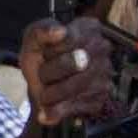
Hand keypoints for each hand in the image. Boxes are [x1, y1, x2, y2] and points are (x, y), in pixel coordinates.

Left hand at [15, 15, 119, 132]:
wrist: (43, 86)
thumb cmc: (40, 58)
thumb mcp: (33, 40)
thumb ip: (41, 31)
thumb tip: (60, 32)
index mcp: (88, 28)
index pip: (67, 39)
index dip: (49, 51)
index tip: (44, 55)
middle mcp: (103, 49)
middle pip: (72, 63)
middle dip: (48, 73)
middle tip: (43, 75)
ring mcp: (104, 74)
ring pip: (72, 87)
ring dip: (49, 94)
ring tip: (44, 92)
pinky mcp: (100, 98)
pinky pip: (74, 106)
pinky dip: (56, 109)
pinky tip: (50, 106)